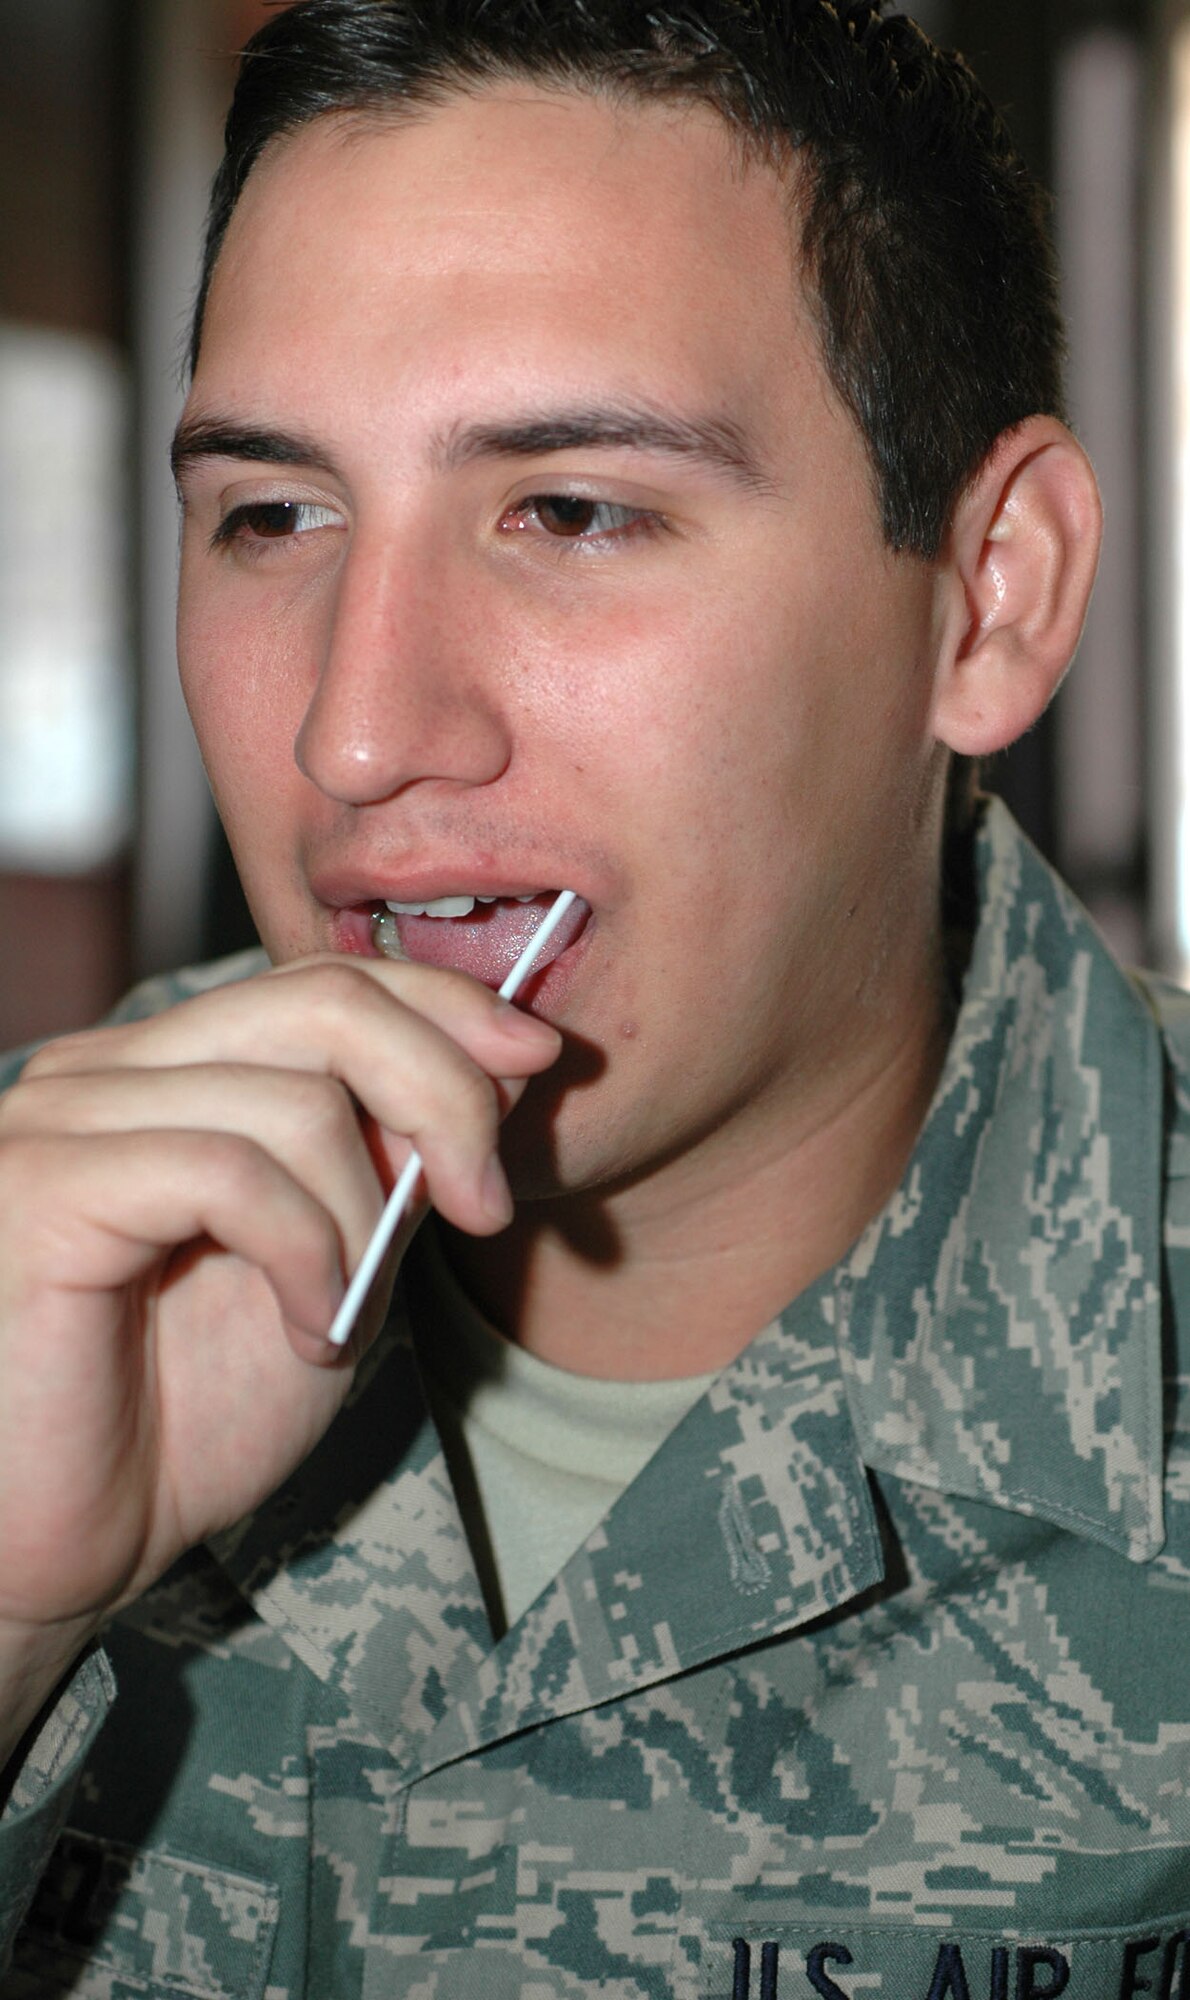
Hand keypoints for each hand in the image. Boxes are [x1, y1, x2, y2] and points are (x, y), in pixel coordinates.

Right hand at [0, 956, 560, 1749]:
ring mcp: (63, 1118)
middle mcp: (105, 1068)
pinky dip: (305, 1252)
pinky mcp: (43, 1186)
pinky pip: (231, 1172)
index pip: (325, 977)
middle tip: (482, 1205)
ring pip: (295, 1098)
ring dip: (363, 1220)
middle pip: (324, 1003)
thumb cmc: (185, 1419)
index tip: (538, 1062)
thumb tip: (496, 1064)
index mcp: (167, 1070)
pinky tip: (308, 1328)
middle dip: (443, 1095)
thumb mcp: (337, 1267)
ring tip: (342, 1316)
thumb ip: (390, 1164)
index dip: (445, 1004)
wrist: (61, 1549)